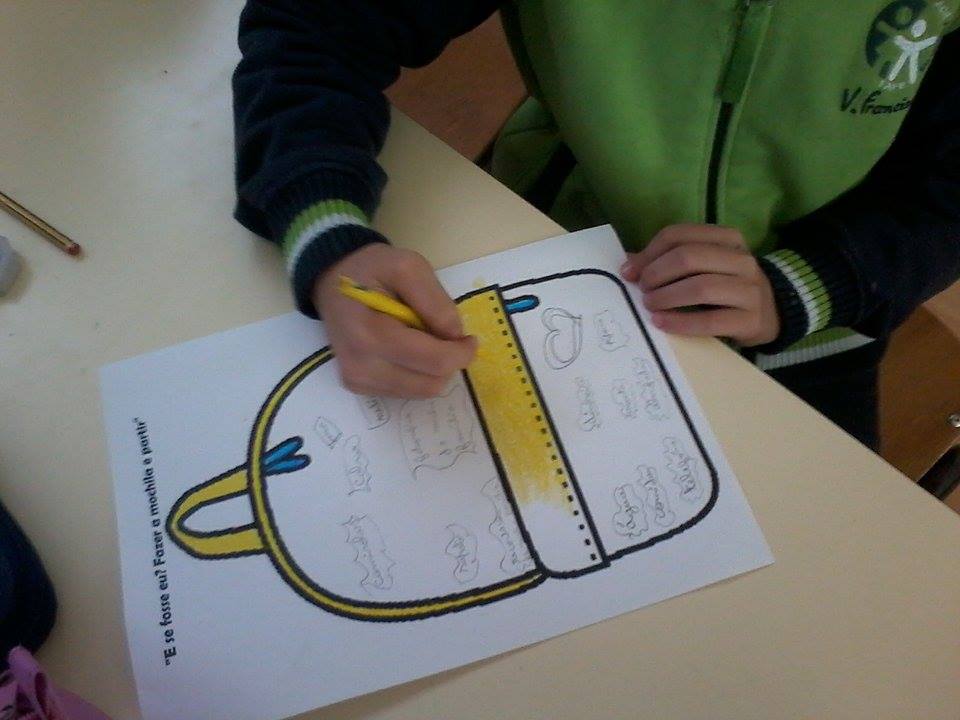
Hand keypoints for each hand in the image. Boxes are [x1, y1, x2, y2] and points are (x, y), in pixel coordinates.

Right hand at [313, 244, 476, 397]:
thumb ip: (435, 300)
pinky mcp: (358, 387)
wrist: (331, 281)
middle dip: (448, 361)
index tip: (469, 338)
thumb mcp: (408, 266)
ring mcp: (357, 381)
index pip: (434, 361)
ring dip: (433, 369)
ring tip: (422, 338)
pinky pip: (406, 391)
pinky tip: (407, 349)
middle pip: (431, 383)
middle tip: (445, 336)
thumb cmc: (371, 270)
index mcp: (371, 334)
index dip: (461, 353)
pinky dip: (417, 373)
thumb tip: (455, 336)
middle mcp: (361, 367)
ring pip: (421, 391)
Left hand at [620, 224, 779, 346]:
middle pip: (688, 257)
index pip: (679, 235)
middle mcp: (742, 259)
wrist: (772, 313)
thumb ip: (669, 260)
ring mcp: (749, 289)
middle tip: (642, 290)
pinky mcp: (751, 320)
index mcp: (727, 238)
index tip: (629, 272)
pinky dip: (680, 322)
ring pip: (700, 287)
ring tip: (650, 306)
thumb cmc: (726, 287)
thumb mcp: (703, 267)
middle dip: (656, 274)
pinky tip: (662, 323)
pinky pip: (709, 321)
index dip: (649, 253)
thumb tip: (628, 264)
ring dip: (667, 297)